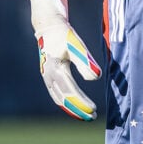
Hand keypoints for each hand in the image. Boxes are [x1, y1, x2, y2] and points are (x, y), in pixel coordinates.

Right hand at [29, 0, 101, 120]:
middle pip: (63, 99)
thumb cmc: (64, 35)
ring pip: (59, 98)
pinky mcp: (48, 76)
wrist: (49, 26)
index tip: (93, 110)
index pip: (70, 92)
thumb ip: (85, 62)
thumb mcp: (77, 45)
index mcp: (56, 70)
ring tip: (87, 113)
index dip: (81, 103)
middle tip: (93, 116)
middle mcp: (49, 76)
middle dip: (78, 109)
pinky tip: (76, 104)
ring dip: (72, 108)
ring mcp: (46, 77)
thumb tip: (95, 78)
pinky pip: (56, 93)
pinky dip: (66, 101)